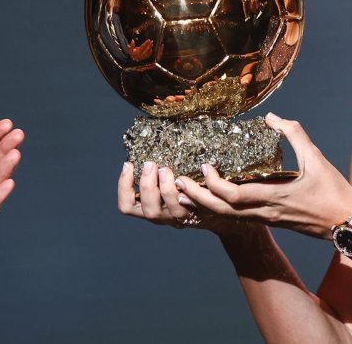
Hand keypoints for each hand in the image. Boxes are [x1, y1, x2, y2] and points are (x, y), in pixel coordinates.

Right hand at [116, 160, 252, 236]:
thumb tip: (152, 133)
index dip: (124, 188)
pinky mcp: (208, 213)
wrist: (227, 210)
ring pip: (173, 211)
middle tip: (151, 164)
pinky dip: (200, 186)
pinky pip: (202, 204)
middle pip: (149, 212)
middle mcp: (167, 217)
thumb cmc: (194, 187)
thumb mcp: (172, 180)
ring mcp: (187, 217)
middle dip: (147, 187)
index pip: (128, 207)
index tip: (129, 165)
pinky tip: (205, 168)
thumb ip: (160, 168)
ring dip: (168, 189)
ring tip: (168, 169)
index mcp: (154, 207)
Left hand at [174, 113, 351, 238]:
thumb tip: (271, 117)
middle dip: (197, 198)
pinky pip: (237, 217)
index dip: (214, 184)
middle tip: (177, 183)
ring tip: (185, 192)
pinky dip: (219, 208)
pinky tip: (210, 198)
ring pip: (227, 217)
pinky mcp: (269, 220)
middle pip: (222, 211)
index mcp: (274, 197)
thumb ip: (294, 134)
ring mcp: (266, 219)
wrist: (347, 223)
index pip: (234, 196)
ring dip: (204, 205)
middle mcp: (265, 212)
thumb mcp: (316, 158)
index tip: (204, 167)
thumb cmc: (334, 192)